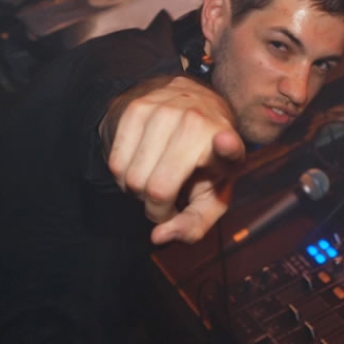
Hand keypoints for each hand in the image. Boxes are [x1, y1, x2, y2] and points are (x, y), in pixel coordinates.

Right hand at [101, 75, 244, 244]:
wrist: (194, 108)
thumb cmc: (205, 163)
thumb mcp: (211, 196)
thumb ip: (193, 225)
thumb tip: (159, 236)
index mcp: (227, 146)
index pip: (228, 147)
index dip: (226, 147)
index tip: (224, 142)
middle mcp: (197, 122)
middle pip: (157, 189)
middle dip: (156, 209)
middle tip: (167, 201)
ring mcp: (165, 111)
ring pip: (131, 178)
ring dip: (137, 192)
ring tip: (156, 181)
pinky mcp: (137, 107)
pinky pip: (115, 162)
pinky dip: (123, 177)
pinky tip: (141, 168)